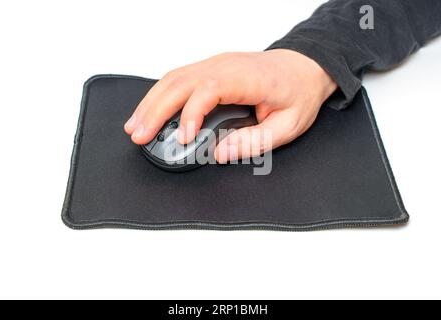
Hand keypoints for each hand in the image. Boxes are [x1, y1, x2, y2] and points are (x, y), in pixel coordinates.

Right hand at [124, 49, 336, 162]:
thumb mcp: (288, 125)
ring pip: (173, 79)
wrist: (305, 67)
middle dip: (155, 110)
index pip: (208, 90)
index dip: (191, 114)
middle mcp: (226, 66)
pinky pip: (178, 79)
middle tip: (139, 136)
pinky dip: (159, 95)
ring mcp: (215, 64)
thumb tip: (220, 153)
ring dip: (151, 102)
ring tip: (135, 126)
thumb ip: (255, 141)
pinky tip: (150, 110)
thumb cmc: (298, 93)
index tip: (182, 138)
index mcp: (247, 78)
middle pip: (180, 82)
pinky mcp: (211, 69)